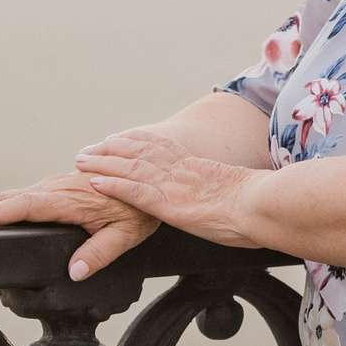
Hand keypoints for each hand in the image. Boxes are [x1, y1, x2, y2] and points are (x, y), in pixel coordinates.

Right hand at [0, 171, 159, 280]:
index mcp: (69, 200)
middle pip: (9, 198)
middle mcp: (57, 189)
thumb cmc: (139, 206)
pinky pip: (25, 196)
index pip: (24, 206)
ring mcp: (56, 186)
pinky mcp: (58, 187)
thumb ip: (100, 253)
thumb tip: (74, 272)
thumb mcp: (126, 234)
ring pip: (15, 195)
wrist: (150, 173)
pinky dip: (2, 204)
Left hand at [75, 131, 263, 248]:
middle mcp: (182, 170)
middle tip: (88, 149)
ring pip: (131, 168)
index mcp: (198, 166)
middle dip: (110, 150)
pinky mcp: (169, 203)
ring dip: (103, 163)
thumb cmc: (259, 205)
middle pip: (139, 154)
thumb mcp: (238, 193)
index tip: (117, 139)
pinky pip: (135, 191)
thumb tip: (229, 199)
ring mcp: (174, 185)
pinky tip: (96, 182)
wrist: (263, 206)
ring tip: (82, 160)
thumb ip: (224, 193)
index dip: (135, 142)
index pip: (160, 148)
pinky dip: (113, 185)